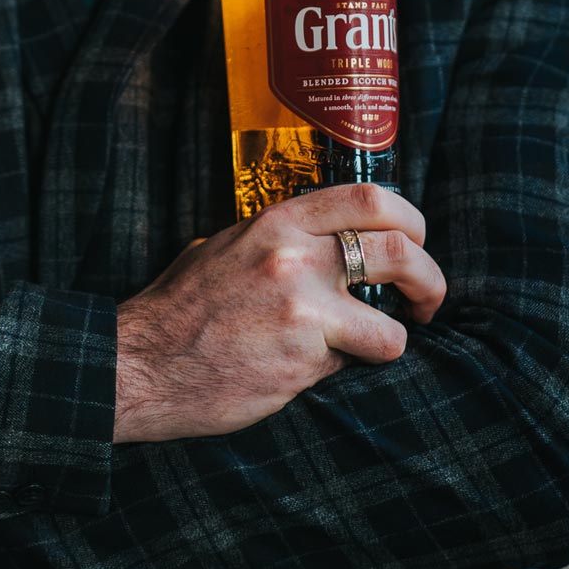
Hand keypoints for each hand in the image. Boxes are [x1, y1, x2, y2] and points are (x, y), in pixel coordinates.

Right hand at [112, 184, 446, 443]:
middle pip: (401, 252)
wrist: (139, 365)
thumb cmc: (182, 308)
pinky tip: (304, 369)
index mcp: (279, 223)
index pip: (372, 198)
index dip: (412, 220)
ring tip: (372, 347)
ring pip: (390, 329)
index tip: (418, 242)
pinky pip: (347, 365)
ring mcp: (301, 312)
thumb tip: (329, 236)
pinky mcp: (300, 362)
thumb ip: (280, 238)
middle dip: (430, 280)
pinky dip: (339, 369)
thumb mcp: (227, 247)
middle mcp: (296, 259)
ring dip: (391, 342)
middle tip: (427, 301)